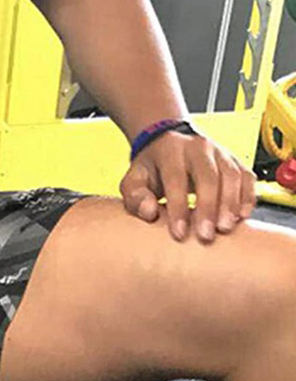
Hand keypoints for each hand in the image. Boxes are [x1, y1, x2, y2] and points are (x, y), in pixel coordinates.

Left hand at [120, 130, 255, 243]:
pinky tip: (242, 216)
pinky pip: (246, 177)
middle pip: (209, 176)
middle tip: (206, 235)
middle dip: (208, 208)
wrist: (167, 144)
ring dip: (231, 204)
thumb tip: (149, 212)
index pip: (176, 178)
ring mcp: (220, 152)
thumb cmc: (149, 169)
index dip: (178, 207)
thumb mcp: (133, 180)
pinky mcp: (234, 161)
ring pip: (232, 175)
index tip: (179, 234)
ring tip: (225, 229)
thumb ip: (135, 196)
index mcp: (171, 150)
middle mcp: (199, 147)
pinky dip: (247, 196)